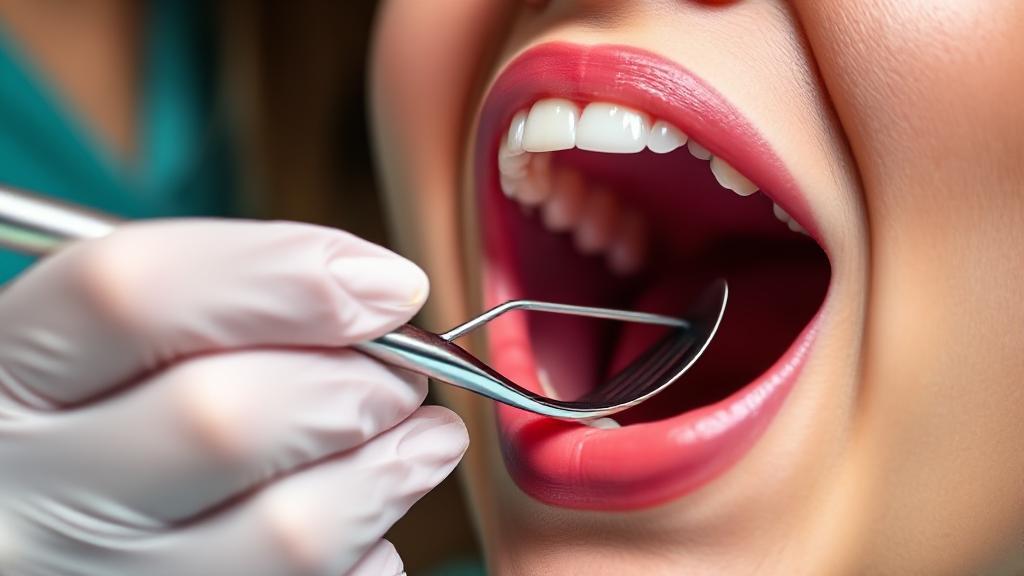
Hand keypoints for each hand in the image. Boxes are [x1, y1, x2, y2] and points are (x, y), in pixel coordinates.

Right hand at [0, 219, 466, 575]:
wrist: (37, 529)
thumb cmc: (85, 417)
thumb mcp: (95, 343)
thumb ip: (214, 303)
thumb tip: (378, 293)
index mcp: (1, 375)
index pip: (135, 295)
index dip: (288, 275)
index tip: (388, 284)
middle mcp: (28, 496)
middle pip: (223, 418)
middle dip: (356, 384)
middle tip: (405, 375)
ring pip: (287, 533)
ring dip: (391, 471)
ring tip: (425, 438)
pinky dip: (366, 553)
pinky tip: (360, 517)